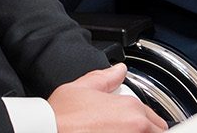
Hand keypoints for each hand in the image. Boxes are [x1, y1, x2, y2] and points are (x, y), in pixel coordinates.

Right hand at [50, 65, 167, 132]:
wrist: (41, 132)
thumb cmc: (57, 120)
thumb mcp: (80, 89)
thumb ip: (104, 78)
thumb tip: (118, 71)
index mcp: (131, 109)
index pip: (156, 120)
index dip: (145, 123)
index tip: (134, 127)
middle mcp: (135, 128)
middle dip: (146, 132)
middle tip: (124, 131)